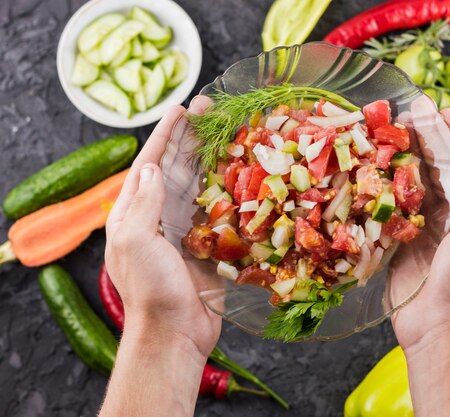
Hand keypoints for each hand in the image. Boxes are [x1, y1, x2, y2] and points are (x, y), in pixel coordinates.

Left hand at [105, 96, 220, 357]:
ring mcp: (185, 228)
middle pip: (177, 166)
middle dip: (193, 137)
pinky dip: (230, 189)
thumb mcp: (134, 243)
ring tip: (230, 131)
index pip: (150, 163)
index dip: (166, 134)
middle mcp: (160, 215)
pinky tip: (244, 172)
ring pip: (200, 183)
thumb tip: (152, 164)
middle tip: (212, 109)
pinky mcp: (209, 243)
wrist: (174, 331)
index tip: (182, 109)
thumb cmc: (150, 289)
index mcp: (135, 212)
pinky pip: (220, 208)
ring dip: (213, 157)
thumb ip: (143, 203)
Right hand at [392, 108, 449, 351]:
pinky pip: (398, 210)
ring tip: (390, 135)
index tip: (443, 113)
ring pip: (419, 187)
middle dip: (429, 143)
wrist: (439, 328)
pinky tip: (377, 172)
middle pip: (444, 172)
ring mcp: (433, 230)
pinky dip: (389, 191)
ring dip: (407, 162)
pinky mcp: (407, 243)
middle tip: (409, 116)